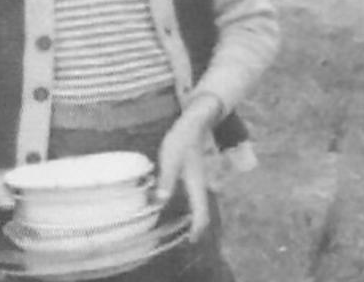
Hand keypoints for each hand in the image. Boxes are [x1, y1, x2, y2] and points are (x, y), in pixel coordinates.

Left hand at [156, 95, 221, 241]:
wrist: (195, 121)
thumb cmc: (182, 140)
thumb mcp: (170, 159)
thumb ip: (166, 180)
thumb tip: (160, 202)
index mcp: (196, 185)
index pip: (202, 214)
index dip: (198, 230)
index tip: (191, 242)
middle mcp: (201, 185)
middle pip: (202, 211)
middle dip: (197, 226)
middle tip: (186, 237)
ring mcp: (198, 178)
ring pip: (198, 202)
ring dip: (192, 215)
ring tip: (180, 224)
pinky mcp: (193, 172)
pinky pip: (193, 193)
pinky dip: (188, 203)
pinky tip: (175, 201)